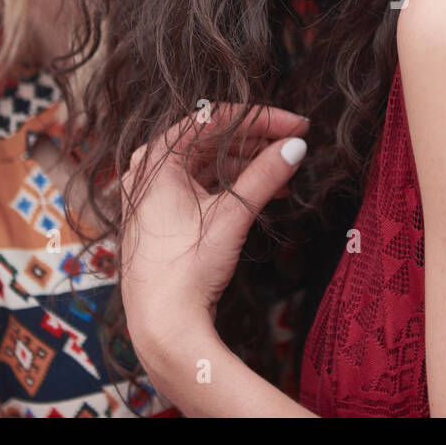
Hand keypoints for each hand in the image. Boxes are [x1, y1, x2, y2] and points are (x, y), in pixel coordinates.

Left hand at [119, 103, 308, 354]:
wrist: (161, 326)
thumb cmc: (185, 270)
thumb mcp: (231, 216)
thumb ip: (266, 175)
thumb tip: (296, 146)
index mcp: (157, 160)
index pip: (214, 119)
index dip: (261, 118)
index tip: (296, 125)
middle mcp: (148, 171)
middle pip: (210, 139)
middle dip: (256, 140)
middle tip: (294, 142)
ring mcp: (153, 195)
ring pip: (207, 163)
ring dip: (247, 164)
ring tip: (284, 170)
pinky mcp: (162, 217)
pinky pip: (201, 186)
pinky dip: (232, 185)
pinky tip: (263, 190)